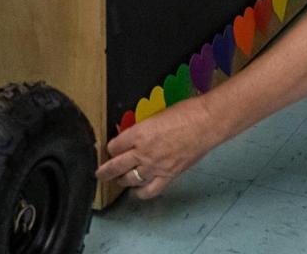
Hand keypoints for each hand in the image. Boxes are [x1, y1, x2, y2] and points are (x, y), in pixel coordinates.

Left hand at [95, 97, 219, 199]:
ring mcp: (155, 166)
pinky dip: (140, 193)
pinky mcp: (168, 175)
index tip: (111, 149)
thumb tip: (137, 135)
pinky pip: (149, 191)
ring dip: (120, 180)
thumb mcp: (157, 115)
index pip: (114, 146)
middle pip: (115, 166)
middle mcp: (142, 152)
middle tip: (100, 173)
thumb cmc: (187, 112)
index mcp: (138, 133)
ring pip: (128, 180)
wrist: (207, 123)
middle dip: (104, 171)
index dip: (111, 148)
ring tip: (118, 180)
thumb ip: (144, 128)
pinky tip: (137, 191)